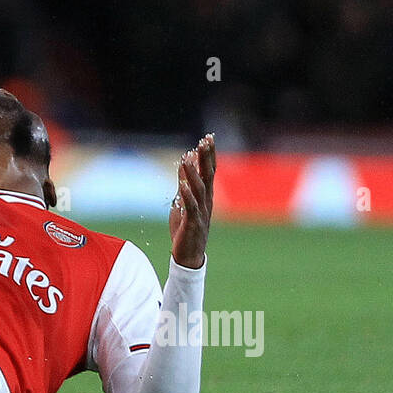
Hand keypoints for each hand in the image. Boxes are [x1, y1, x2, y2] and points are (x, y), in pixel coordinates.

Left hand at [168, 133, 215, 268]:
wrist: (188, 255)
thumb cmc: (186, 227)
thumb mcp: (183, 201)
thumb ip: (184, 182)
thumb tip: (186, 160)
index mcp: (205, 195)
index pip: (209, 170)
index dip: (209, 154)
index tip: (208, 137)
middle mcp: (206, 201)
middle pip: (208, 175)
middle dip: (207, 157)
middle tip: (206, 140)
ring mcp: (201, 212)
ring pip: (198, 189)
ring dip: (193, 172)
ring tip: (188, 157)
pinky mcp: (193, 223)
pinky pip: (191, 207)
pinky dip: (187, 196)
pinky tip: (183, 185)